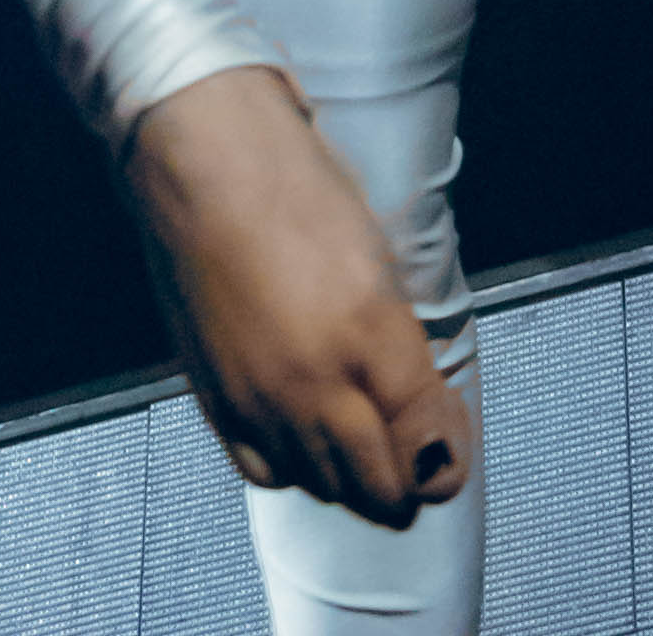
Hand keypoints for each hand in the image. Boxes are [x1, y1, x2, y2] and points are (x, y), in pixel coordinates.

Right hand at [124, 65, 471, 525]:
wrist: (203, 163)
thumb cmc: (297, 185)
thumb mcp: (378, 251)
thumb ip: (404, 340)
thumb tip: (427, 404)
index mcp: (372, 332)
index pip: (429, 444)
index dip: (448, 459)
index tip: (449, 447)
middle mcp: (317, 383)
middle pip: (381, 488)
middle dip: (408, 483)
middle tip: (415, 459)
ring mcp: (263, 401)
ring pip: (329, 488)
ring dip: (355, 479)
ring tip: (363, 449)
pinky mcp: (217, 403)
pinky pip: (269, 473)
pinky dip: (296, 468)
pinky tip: (304, 440)